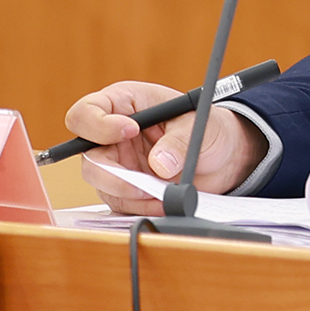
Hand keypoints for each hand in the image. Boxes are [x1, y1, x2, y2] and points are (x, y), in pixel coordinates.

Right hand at [66, 80, 266, 211]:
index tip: (129, 132)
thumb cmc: (207, 128)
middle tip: (143, 183)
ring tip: (163, 193)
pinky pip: (118, 201)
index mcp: (124, 104)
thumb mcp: (200, 125)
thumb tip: (160, 165)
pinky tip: (162, 203)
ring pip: (100, 183)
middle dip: (113, 174)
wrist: (223, 156)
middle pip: (88, 156)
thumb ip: (180, 141)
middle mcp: (111, 135)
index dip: (98, 125)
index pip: (86, 112)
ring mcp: (116, 162)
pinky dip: (139, 206)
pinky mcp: (124, 187)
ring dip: (130, 194)